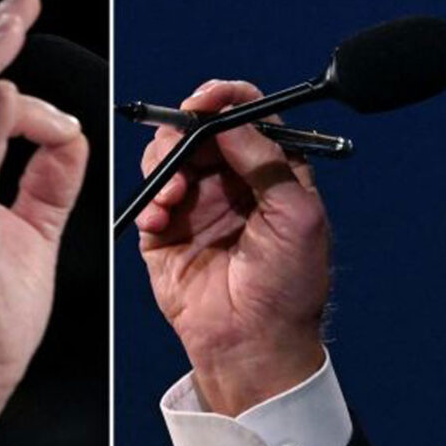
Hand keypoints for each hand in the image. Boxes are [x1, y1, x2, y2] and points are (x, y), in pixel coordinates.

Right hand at [137, 79, 329, 415]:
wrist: (254, 346)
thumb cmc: (289, 289)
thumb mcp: (297, 214)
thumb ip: (266, 160)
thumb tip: (232, 119)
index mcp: (272, 173)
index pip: (248, 116)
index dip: (226, 99)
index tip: (206, 101)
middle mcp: (232, 182)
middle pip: (200, 129)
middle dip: (185, 130)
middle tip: (181, 143)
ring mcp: (197, 204)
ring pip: (168, 155)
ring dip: (165, 164)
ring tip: (174, 193)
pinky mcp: (165, 231)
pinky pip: (148, 196)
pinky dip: (150, 198)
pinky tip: (161, 217)